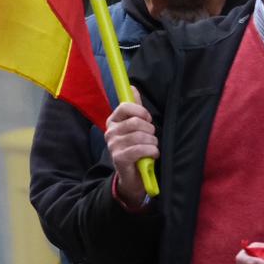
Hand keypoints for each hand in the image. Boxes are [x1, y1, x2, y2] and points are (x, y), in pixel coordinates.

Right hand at [104, 86, 156, 207]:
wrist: (133, 177)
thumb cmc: (136, 148)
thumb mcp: (136, 127)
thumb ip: (135, 108)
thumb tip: (132, 87)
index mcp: (113, 121)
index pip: (126, 107)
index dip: (141, 112)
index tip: (147, 119)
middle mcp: (110, 131)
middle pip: (136, 122)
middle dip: (150, 131)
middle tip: (151, 138)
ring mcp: (113, 145)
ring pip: (141, 136)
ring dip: (153, 143)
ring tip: (151, 148)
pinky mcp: (119, 158)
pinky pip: (139, 149)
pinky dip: (151, 152)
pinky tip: (152, 155)